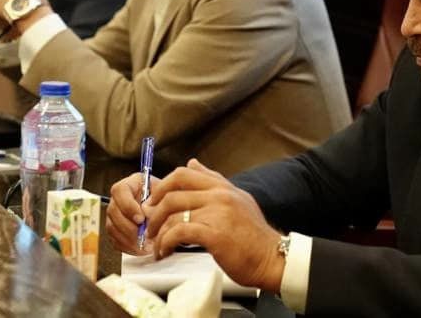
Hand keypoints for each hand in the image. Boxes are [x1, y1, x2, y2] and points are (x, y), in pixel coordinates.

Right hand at [106, 172, 159, 254]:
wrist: (164, 207)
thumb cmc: (165, 198)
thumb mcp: (164, 193)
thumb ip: (156, 201)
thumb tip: (149, 215)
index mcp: (130, 184)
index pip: (119, 190)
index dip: (128, 206)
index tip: (141, 218)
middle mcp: (118, 198)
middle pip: (113, 211)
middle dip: (128, 226)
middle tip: (143, 235)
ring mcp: (114, 214)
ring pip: (112, 227)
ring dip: (128, 239)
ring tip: (144, 244)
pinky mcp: (115, 229)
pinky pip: (115, 240)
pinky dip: (127, 247)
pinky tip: (140, 249)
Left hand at [145, 159, 285, 293]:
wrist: (271, 258)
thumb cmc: (253, 235)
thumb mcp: (237, 199)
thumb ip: (214, 181)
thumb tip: (193, 163)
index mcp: (223, 187)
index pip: (185, 174)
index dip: (163, 186)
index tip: (154, 201)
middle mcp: (220, 195)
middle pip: (173, 192)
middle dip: (155, 209)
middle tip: (149, 224)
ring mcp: (217, 213)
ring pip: (173, 214)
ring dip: (159, 231)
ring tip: (157, 244)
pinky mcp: (214, 234)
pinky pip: (179, 232)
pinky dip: (166, 243)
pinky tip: (165, 251)